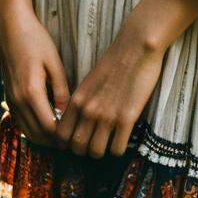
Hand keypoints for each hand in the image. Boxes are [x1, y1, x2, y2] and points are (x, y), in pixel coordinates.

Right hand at [0, 0, 70, 147]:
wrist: (10, 27)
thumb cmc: (35, 39)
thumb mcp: (53, 61)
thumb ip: (61, 89)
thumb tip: (68, 112)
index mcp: (31, 92)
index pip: (48, 128)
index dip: (64, 136)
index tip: (79, 134)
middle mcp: (17, 100)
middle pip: (37, 135)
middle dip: (55, 141)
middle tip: (74, 138)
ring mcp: (10, 100)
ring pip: (27, 131)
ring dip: (44, 137)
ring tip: (64, 133)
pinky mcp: (8, 96)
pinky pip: (21, 121)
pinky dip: (34, 127)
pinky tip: (49, 121)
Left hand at [54, 26, 164, 158]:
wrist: (137, 46)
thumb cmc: (116, 60)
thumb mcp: (90, 80)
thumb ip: (83, 100)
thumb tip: (80, 119)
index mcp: (78, 99)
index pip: (61, 135)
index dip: (67, 143)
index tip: (76, 141)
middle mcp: (88, 110)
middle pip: (77, 148)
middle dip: (84, 151)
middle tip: (94, 144)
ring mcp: (107, 115)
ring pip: (96, 152)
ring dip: (102, 152)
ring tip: (109, 143)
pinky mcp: (127, 117)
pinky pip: (117, 149)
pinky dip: (118, 149)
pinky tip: (122, 139)